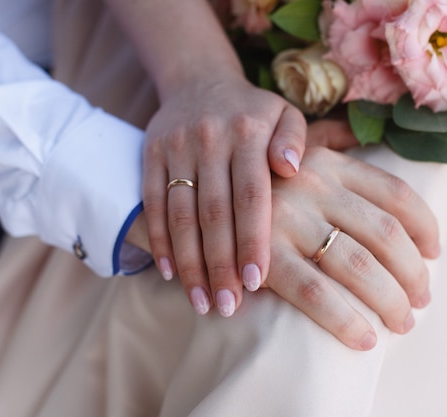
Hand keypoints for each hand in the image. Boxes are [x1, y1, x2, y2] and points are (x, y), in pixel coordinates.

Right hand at [142, 75, 306, 317]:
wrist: (200, 81)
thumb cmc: (252, 111)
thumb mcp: (284, 113)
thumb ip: (295, 139)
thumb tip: (291, 168)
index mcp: (248, 133)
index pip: (251, 196)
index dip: (252, 240)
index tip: (256, 281)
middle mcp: (210, 139)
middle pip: (214, 213)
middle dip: (220, 264)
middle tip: (228, 306)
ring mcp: (176, 148)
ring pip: (180, 214)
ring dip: (189, 262)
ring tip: (201, 302)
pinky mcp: (151, 154)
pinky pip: (152, 203)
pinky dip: (159, 240)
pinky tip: (171, 273)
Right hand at [262, 147, 439, 349]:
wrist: (185, 121)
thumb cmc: (245, 138)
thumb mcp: (289, 129)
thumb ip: (330, 141)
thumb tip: (372, 149)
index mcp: (326, 160)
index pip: (395, 195)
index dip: (425, 229)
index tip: (435, 256)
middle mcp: (309, 184)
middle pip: (381, 240)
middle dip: (407, 282)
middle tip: (417, 309)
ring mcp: (280, 215)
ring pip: (346, 271)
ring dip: (374, 307)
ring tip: (388, 330)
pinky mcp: (258, 251)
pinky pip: (306, 293)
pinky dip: (338, 319)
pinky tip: (358, 338)